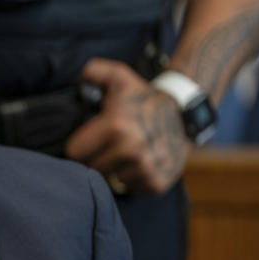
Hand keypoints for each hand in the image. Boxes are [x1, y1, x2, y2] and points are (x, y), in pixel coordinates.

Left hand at [66, 58, 190, 194]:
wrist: (184, 114)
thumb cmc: (144, 98)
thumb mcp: (119, 77)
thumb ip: (93, 71)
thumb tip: (78, 79)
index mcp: (116, 127)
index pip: (74, 152)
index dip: (78, 146)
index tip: (87, 140)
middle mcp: (132, 150)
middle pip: (90, 169)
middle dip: (93, 159)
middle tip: (104, 147)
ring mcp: (146, 169)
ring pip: (109, 181)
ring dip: (112, 170)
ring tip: (122, 154)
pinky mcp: (157, 183)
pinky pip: (130, 189)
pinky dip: (131, 179)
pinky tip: (136, 164)